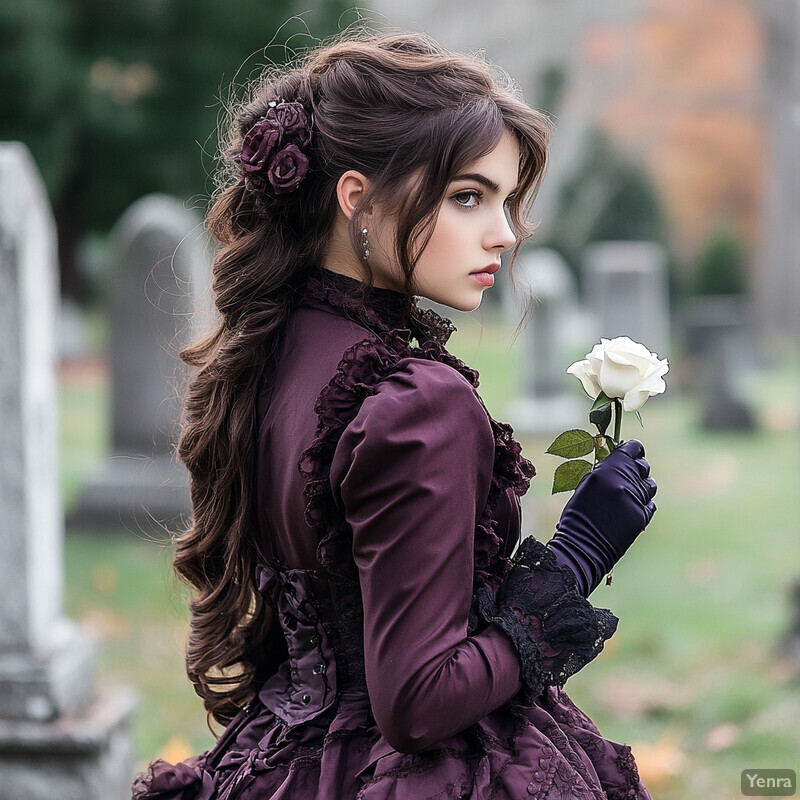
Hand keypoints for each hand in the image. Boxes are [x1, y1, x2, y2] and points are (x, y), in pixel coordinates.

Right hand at [547, 440, 656, 595]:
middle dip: (638, 468)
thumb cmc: (577, 516)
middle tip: (630, 473)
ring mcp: (636, 500)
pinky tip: (631, 508)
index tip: (633, 451)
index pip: (632, 449)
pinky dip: (643, 504)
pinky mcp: (642, 517)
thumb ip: (604, 472)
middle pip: (643, 466)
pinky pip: (650, 504)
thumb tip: (615, 463)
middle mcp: (624, 482)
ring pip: (650, 485)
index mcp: (607, 471)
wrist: (582, 547)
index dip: (633, 449)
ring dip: (643, 486)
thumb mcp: (585, 486)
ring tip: (630, 493)